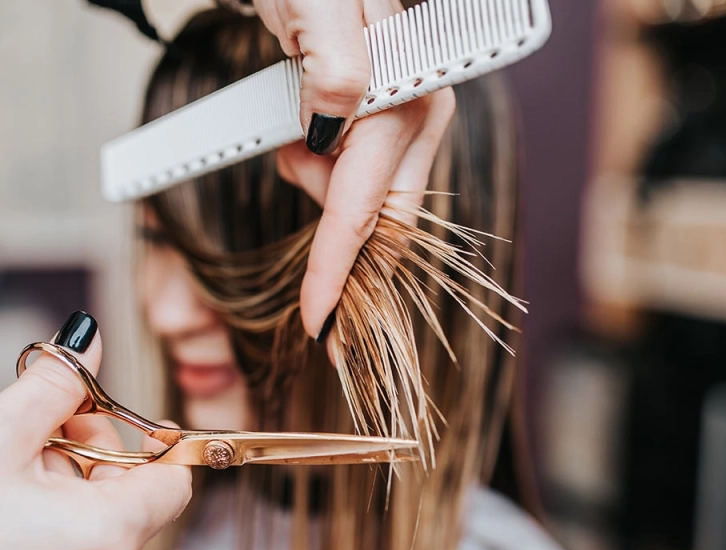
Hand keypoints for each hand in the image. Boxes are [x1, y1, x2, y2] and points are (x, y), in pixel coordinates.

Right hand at [0, 313, 191, 549]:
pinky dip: (62, 531)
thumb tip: (88, 341)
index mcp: (109, 539)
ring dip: (74, 492)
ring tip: (18, 470)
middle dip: (100, 457)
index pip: (174, 484)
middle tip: (55, 427)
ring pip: (106, 532)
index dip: (159, 445)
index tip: (141, 421)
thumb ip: (54, 386)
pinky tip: (15, 511)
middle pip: (136, 502)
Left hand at [252, 0, 455, 340]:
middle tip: (314, 290)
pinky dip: (326, 180)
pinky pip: (361, 179)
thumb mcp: (318, 3)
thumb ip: (337, 67)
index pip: (366, 209)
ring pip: (368, 202)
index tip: (319, 323)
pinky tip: (305, 142)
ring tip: (291, 140)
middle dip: (342, 258)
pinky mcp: (385, 121)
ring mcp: (405, 121)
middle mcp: (416, 116)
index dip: (338, 271)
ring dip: (320, 193)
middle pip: (382, 223)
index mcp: (407, 99)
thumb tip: (334, 127)